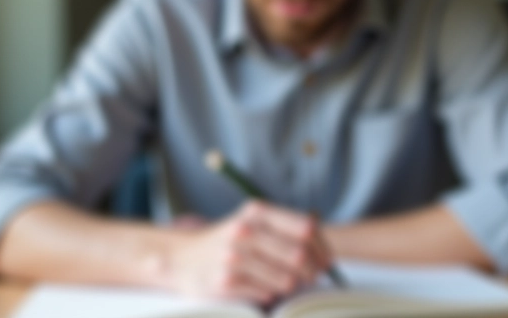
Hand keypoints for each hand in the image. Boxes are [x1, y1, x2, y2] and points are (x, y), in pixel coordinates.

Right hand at [164, 200, 332, 303]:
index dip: (322, 248)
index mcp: (257, 212)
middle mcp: (246, 231)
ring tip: (285, 283)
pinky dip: (270, 294)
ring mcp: (234, 257)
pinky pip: (267, 294)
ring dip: (291, 285)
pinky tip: (262, 287)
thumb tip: (324, 248)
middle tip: (312, 277)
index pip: (306, 229)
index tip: (326, 261)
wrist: (182, 258)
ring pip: (287, 279)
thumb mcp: (252, 222)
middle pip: (300, 256)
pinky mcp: (226, 282)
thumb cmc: (229, 241)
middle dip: (312, 272)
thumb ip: (286, 227)